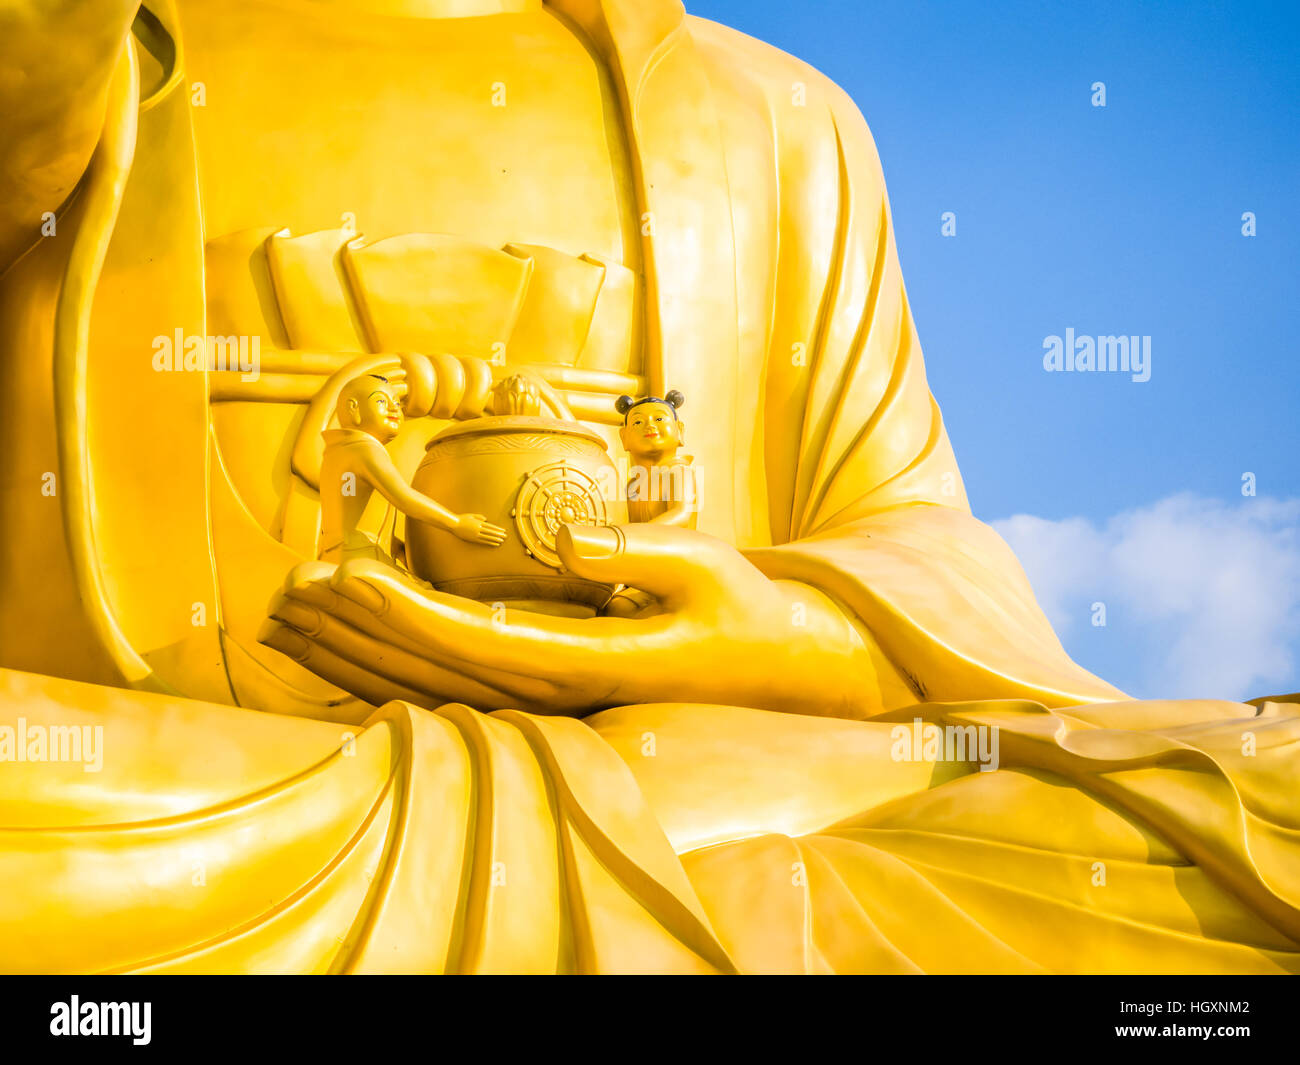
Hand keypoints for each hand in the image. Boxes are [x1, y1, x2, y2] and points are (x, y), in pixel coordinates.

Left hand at [260, 524, 876, 716]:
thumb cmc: (740, 609)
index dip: (403, 608)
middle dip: (359, 628)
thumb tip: (564, 538)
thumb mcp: (704, 568)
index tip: (345, 571)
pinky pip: (455, 683)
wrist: (772, 664)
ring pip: (434, 683)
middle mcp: (554, 688)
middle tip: (293, 584)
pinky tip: (351, 642)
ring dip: (362, 651)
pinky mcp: (545, 685)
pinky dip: (395, 665)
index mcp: (588, 662)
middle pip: (434, 666)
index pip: (474, 638)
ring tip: (299, 612)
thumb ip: (633, 554)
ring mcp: (546, 695)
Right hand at [454, 513, 506, 545]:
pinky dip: (490, 543)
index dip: (497, 529)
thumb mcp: (471, 516)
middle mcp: (478, 529)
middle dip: (498, 535)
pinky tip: (495, 544)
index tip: (503, 531)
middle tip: (505, 537)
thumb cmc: (462, 519)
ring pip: (488, 538)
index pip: (491, 527)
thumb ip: (479, 517)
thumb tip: (486, 520)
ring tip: (501, 541)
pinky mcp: (473, 539)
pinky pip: (483, 542)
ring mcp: (475, 535)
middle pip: (491, 533)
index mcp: (478, 523)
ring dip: (495, 539)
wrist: (453, 524)